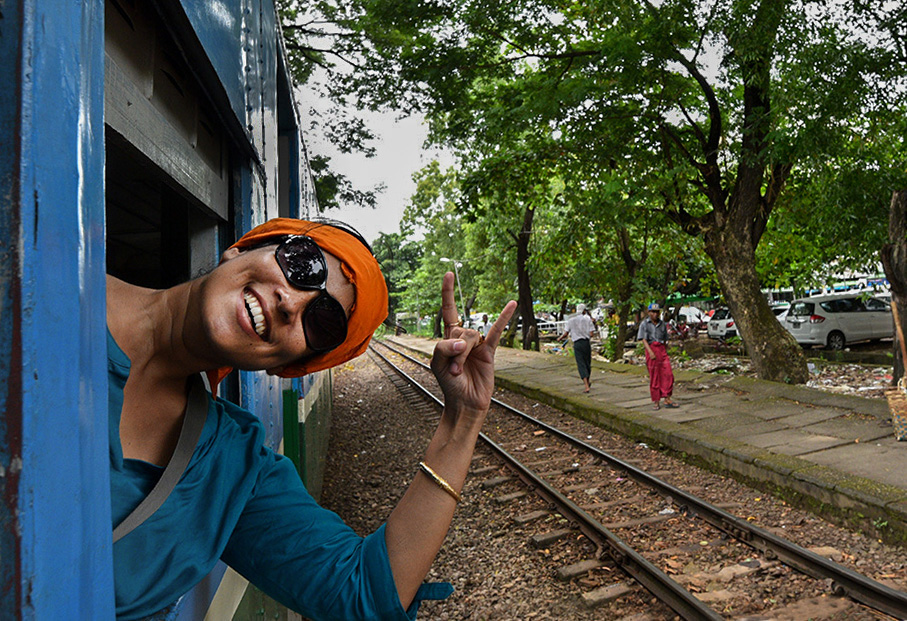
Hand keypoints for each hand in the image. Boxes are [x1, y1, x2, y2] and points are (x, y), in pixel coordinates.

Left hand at [431, 272, 516, 420]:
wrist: (465, 403)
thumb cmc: (449, 385)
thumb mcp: (437, 364)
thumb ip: (445, 347)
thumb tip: (463, 340)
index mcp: (447, 339)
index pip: (448, 310)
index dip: (447, 293)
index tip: (449, 274)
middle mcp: (462, 338)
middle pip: (458, 330)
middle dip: (454, 350)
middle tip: (453, 369)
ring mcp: (477, 344)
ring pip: (471, 337)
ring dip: (463, 355)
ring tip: (460, 371)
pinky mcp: (489, 352)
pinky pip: (496, 332)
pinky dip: (504, 318)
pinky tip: (512, 304)